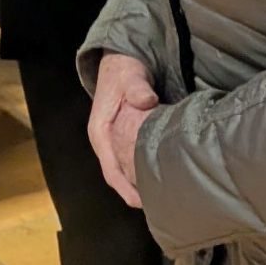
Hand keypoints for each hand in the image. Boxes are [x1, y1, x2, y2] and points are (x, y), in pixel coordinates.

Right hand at [88, 52, 158, 207]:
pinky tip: (164, 176)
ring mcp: (117, 142)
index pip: (111, 170)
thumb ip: (136, 86)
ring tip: (165, 197)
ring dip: (142, 184)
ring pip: (128, 170)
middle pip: (120, 176)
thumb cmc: (122, 69)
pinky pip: (135, 161)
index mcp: (100, 133)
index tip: (142, 203)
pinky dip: (146, 171)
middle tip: (162, 205)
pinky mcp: (128, 138)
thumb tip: (146, 100)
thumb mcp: (128, 74)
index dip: (126, 189)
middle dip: (137, 192)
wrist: (120, 59)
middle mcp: (107, 142)